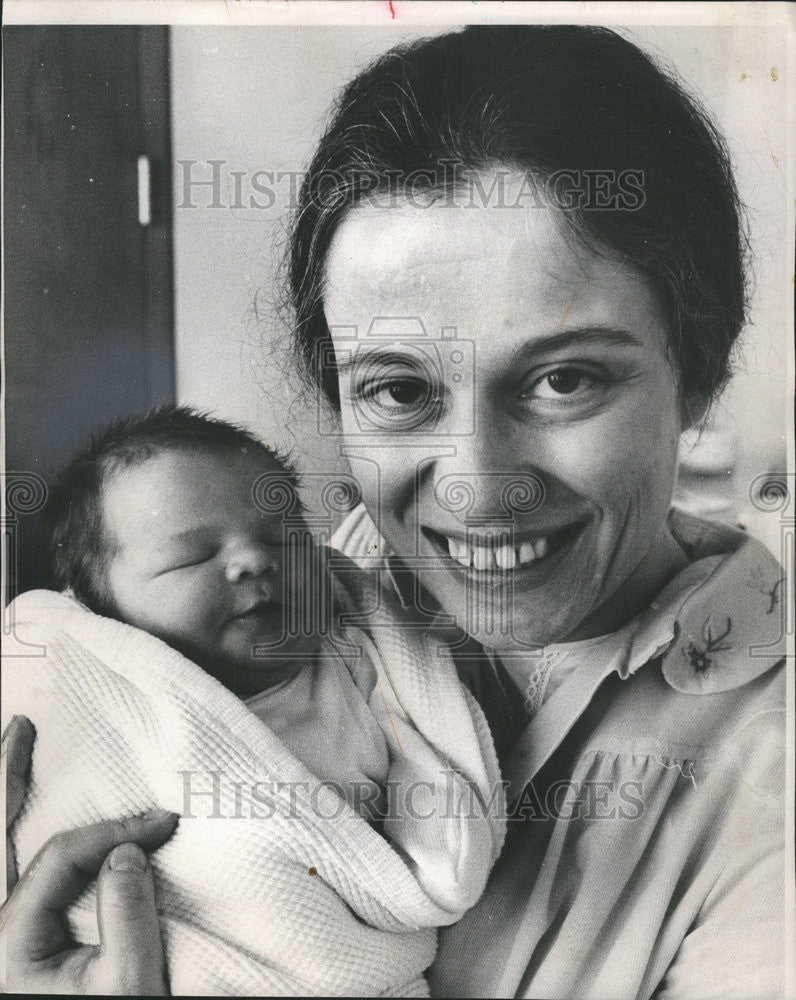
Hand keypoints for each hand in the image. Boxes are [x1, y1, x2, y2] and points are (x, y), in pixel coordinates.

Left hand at [2, 717, 178, 994]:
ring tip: (15, 757)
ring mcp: (6, 939)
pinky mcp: (21, 946)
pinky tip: (29, 823)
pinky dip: (21, 841)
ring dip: (7, 804)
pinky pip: (15, 877)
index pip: (64, 857)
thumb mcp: (128, 985)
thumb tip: (128, 847)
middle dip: (7, 779)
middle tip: (21, 727)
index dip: (117, 830)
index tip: (166, 823)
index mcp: (9, 940)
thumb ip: (128, 913)